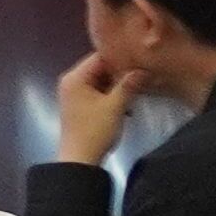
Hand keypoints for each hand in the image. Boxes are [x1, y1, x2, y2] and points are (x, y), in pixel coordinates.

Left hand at [55, 52, 135, 167]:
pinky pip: (98, 93)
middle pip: (100, 69)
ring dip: (118, 87)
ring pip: (101, 82)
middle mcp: (71, 82)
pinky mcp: (80, 106)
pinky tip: (128, 107)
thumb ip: (129, 85)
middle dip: (121, 74)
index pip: (99, 57)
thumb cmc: (95, 130)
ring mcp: (74, 94)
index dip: (120, 58)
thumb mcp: (115, 106)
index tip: (140, 59)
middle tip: (144, 76)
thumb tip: (143, 69)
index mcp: (75, 77)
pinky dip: (112, 97)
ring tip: (139, 91)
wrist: (80, 159)